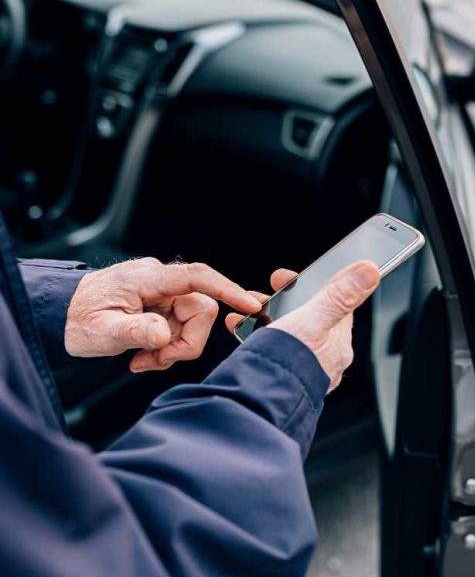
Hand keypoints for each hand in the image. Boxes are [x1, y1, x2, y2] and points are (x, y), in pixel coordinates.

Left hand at [65, 258, 261, 372]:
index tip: (250, 303)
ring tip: (143, 360)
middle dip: (186, 342)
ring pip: (193, 323)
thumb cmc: (76, 318)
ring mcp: (163, 294)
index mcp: (148, 279)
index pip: (197, 277)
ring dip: (174, 349)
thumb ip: (135, 332)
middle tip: (157, 360)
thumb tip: (165, 334)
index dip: (227, 289)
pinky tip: (144, 355)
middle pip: (201, 309)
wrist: (61, 315)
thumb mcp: (100, 331)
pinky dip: (167, 347)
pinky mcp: (163, 307)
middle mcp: (161, 282)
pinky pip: (181, 328)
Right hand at [226, 261, 380, 390]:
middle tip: (262, 296)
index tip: (289, 277)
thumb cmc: (288, 364)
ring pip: (286, 332)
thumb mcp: (314, 319)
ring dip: (266, 318)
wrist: (257, 405)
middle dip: (284, 301)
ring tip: (247, 314)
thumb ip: (341, 295)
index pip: (335, 303)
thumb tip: (370, 271)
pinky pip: (268, 349)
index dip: (314, 284)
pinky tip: (241, 332)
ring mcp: (301, 369)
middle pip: (308, 317)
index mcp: (338, 343)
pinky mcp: (278, 377)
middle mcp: (324, 359)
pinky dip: (254, 337)